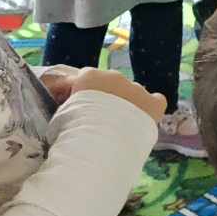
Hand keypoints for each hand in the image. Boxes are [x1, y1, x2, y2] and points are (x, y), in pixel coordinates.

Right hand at [37, 66, 164, 123]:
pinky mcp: (153, 103)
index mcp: (89, 76)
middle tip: (98, 120)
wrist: (99, 140)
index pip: (83, 80)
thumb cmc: (73, 129)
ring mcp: (136, 88)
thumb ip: (67, 104)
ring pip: (132, 93)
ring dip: (126, 105)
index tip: (75, 109)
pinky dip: (151, 108)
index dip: (79, 95)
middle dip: (105, 99)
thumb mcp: (61, 113)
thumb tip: (65, 106)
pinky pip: (156, 101)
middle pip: (110, 85)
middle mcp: (115, 77)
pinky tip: (143, 120)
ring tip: (118, 126)